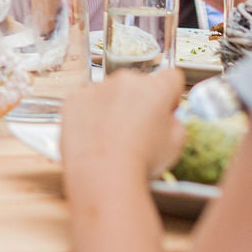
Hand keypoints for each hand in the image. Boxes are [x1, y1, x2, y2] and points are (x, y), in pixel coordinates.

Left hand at [61, 66, 185, 183]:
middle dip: (139, 101)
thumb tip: (166, 118)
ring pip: (110, 92)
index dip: (170, 96)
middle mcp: (126, 80)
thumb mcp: (176, 144)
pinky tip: (94, 137)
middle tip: (136, 130)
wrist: (102, 174)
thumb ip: (174, 122)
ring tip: (112, 138)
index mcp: (156, 88)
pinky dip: (90, 114)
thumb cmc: (142, 161)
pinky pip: (87, 101)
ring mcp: (97, 87)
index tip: (165, 111)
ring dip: (113, 107)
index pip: (171, 77)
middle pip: (138, 85)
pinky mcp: (75, 98)